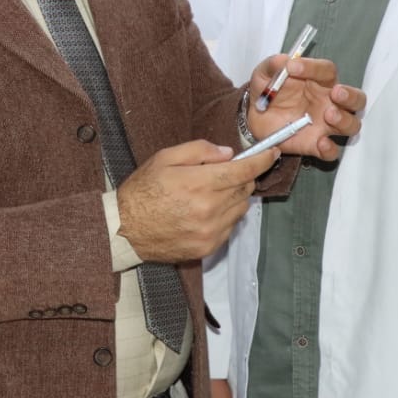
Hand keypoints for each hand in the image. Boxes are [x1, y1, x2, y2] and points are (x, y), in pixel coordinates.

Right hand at [118, 140, 276, 262]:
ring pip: (241, 209)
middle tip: (223, 173)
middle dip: (241, 177)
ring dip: (234, 197)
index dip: (262, 160)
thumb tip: (228, 154)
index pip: (243, 171)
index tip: (272, 153)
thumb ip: (199, 150)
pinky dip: (225, 216)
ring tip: (210, 194)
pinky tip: (205, 212)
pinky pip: (230, 227)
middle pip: (244, 189)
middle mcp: (209, 209)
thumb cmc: (143, 190)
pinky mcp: (208, 247)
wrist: (125, 229)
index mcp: (198, 183)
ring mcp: (210, 231)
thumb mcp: (165, 158)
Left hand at [246, 56, 365, 159]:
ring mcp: (325, 125)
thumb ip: (273, 65)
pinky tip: (321, 142)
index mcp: (318, 81)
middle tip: (336, 93)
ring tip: (329, 114)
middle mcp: (329, 102)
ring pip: (352, 124)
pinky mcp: (316, 144)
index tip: (293, 67)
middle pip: (356, 98)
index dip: (313, 67)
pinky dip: (330, 149)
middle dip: (350, 95)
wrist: (253, 118)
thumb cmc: (267, 91)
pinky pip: (332, 151)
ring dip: (345, 119)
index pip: (327, 70)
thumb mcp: (264, 74)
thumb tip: (283, 60)